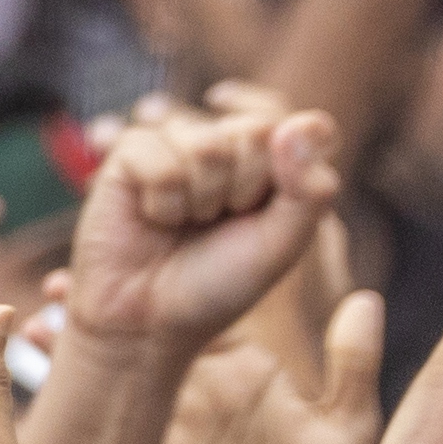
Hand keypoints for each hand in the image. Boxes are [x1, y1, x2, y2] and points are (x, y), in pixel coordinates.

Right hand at [62, 92, 334, 352]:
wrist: (151, 321)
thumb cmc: (220, 284)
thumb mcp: (283, 244)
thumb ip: (311, 190)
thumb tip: (303, 122)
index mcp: (273, 158)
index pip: (303, 131)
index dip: (287, 179)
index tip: (264, 215)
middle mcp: (227, 141)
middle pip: (255, 132)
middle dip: (242, 190)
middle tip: (218, 223)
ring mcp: (178, 140)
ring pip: (207, 145)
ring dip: (200, 200)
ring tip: (186, 222)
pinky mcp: (132, 150)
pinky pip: (159, 157)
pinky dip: (162, 201)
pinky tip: (153, 217)